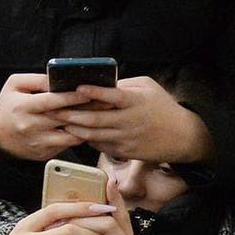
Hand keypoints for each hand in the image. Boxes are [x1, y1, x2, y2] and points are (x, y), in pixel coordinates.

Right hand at [0, 73, 91, 160]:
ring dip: (86, 126)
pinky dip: (78, 135)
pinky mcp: (45, 153)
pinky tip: (86, 127)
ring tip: (99, 116)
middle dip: (87, 110)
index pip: (51, 101)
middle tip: (105, 103)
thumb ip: (37, 80)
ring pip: (70, 136)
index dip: (71, 97)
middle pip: (64, 119)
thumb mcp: (14, 85)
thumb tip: (59, 78)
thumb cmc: (8, 106)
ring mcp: (39, 142)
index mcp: (23, 107)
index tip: (88, 93)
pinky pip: (67, 145)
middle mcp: (31, 126)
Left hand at [54, 76, 213, 164]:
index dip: (94, 92)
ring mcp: (126, 138)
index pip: (112, 96)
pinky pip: (99, 144)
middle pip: (94, 118)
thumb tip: (99, 84)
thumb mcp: (147, 88)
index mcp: (135, 102)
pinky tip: (73, 132)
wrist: (182, 137)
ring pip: (93, 134)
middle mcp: (129, 121)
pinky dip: (85, 138)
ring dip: (73, 127)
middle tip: (52, 107)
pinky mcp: (124, 150)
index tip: (77, 87)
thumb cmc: (163, 107)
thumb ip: (123, 85)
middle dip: (70, 113)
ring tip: (56, 120)